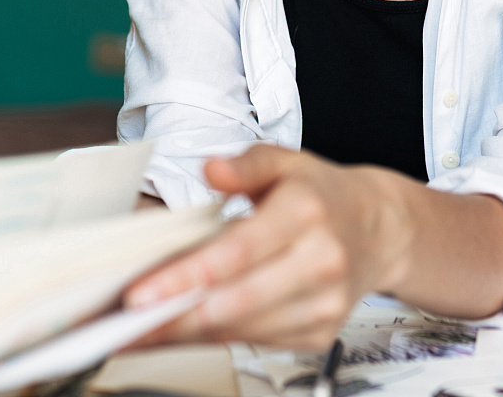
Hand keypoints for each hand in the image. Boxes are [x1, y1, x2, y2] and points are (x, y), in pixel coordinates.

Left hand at [123, 145, 415, 349]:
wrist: (380, 229)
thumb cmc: (322, 195)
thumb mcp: (286, 162)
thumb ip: (245, 164)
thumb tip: (210, 168)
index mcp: (306, 214)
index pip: (237, 252)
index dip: (185, 277)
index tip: (140, 294)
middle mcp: (321, 262)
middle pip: (234, 302)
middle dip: (172, 318)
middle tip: (122, 324)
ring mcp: (324, 303)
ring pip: (241, 330)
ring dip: (185, 334)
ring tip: (139, 331)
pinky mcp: (320, 332)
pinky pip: (256, 341)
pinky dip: (214, 338)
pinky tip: (182, 330)